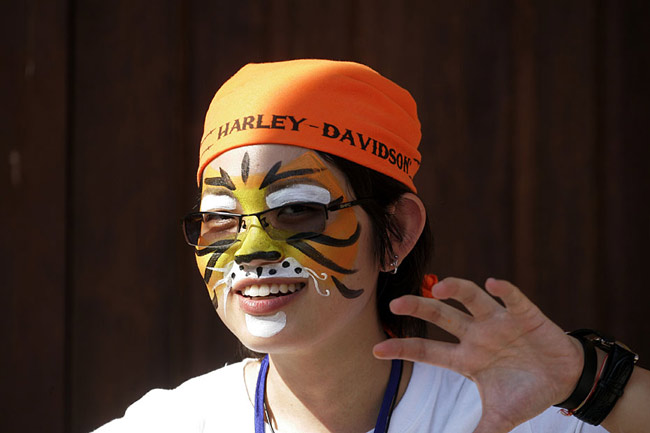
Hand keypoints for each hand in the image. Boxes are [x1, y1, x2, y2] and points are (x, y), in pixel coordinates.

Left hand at [373, 277, 583, 432]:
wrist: (564, 379)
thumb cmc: (526, 391)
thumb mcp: (499, 417)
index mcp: (466, 358)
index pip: (428, 352)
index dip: (403, 349)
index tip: (376, 350)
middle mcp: (477, 335)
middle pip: (442, 316)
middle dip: (419, 308)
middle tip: (396, 303)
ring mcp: (499, 322)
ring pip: (471, 299)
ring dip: (457, 290)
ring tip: (439, 286)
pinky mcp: (525, 315)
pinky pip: (513, 299)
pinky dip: (504, 291)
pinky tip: (493, 283)